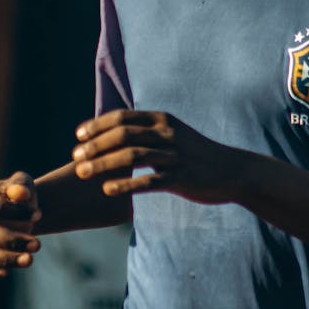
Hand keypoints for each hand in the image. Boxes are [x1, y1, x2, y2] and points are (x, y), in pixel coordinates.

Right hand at [0, 172, 41, 281]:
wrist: (15, 217)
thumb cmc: (18, 198)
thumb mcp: (22, 185)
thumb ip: (21, 185)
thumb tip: (21, 193)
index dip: (18, 213)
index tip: (38, 215)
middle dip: (13, 241)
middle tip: (37, 245)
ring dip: (6, 259)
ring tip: (29, 259)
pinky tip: (6, 271)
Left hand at [71, 110, 242, 204]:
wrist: (233, 171)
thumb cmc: (195, 154)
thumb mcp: (172, 134)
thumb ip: (146, 132)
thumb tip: (113, 135)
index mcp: (162, 120)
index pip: (122, 117)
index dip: (97, 125)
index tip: (78, 136)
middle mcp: (167, 133)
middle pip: (123, 135)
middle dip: (95, 145)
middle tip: (75, 157)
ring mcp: (176, 155)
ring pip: (132, 156)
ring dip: (103, 164)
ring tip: (83, 174)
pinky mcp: (182, 177)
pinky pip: (149, 181)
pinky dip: (126, 184)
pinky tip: (108, 190)